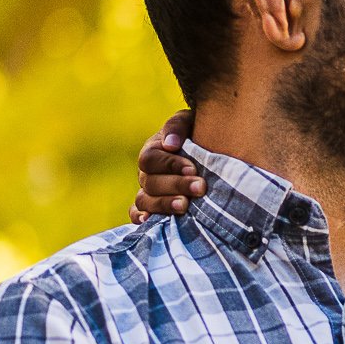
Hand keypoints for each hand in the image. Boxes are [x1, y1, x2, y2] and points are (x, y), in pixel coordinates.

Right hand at [130, 108, 206, 223]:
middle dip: (176, 185)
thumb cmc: (197, 135)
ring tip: (185, 206)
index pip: (151, 159)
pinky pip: (136, 213)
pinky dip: (139, 217)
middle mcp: (146, 173)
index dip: (170, 164)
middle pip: (150, 182)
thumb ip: (178, 126)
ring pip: (144, 200)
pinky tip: (149, 221)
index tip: (193, 168)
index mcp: (153, 150)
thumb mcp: (190, 122)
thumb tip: (170, 145)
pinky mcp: (150, 208)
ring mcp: (146, 192)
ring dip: (164, 204)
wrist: (208, 155)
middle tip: (200, 188)